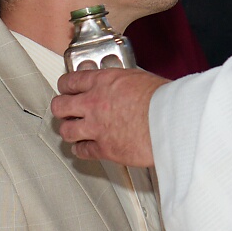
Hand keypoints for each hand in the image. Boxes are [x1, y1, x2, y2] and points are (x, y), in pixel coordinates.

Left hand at [52, 67, 166, 165]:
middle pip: (60, 106)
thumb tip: (118, 87)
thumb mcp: (138, 78)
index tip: (66, 90)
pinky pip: (82, 151)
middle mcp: (94, 103)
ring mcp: (97, 128)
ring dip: (69, 130)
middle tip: (65, 111)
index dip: (65, 87)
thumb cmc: (164, 100)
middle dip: (61, 109)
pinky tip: (85, 147)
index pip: (70, 81)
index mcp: (103, 82)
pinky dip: (81, 150)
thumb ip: (121, 83)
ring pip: (66, 131)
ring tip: (73, 130)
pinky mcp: (105, 149)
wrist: (172, 122)